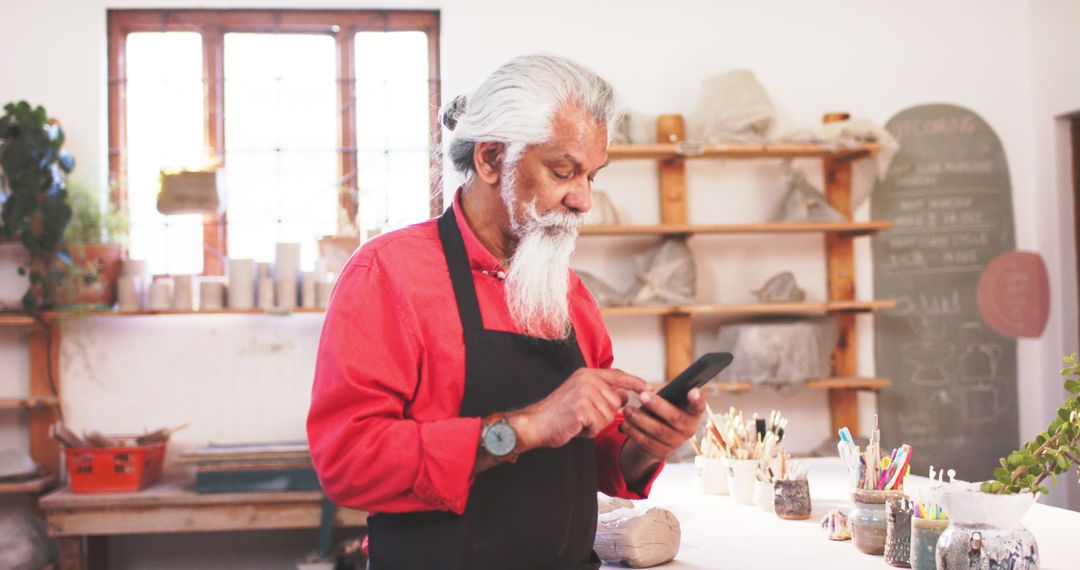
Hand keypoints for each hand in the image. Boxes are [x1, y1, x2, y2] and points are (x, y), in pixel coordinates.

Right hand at [509, 368, 648, 451]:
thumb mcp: (580, 395)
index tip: (648, 387)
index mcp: (587, 374)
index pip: (618, 375)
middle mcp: (587, 380)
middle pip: (617, 401)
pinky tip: (575, 426)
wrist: (535, 423)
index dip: (635, 381)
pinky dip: (589, 431)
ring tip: (577, 420)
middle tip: (583, 415)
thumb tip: (624, 396)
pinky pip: (599, 425)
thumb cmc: (558, 413)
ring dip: (595, 424)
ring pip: (609, 416)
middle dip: (604, 414)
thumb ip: (600, 392)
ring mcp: (585, 393)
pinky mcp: (582, 408)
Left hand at [620, 388, 705, 465]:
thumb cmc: (663, 414)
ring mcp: (676, 443)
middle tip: (642, 395)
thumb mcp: (669, 405)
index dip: (698, 400)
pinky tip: (625, 424)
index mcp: (692, 414)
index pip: (699, 406)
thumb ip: (668, 398)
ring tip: (627, 410)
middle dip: (657, 405)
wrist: (658, 440)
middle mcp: (688, 430)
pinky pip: (647, 442)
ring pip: (658, 431)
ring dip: (640, 419)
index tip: (693, 391)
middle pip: (674, 417)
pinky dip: (634, 432)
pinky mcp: (662, 453)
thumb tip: (649, 390)